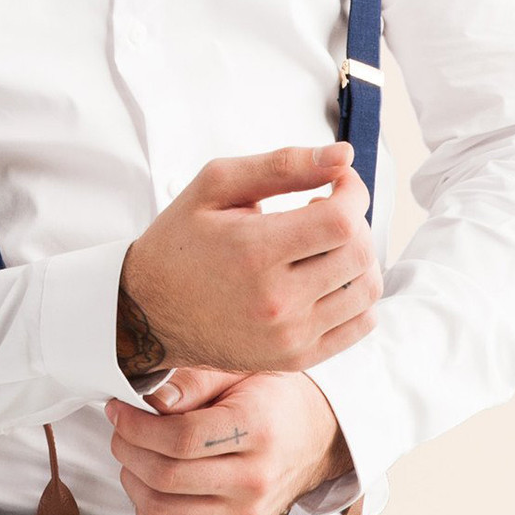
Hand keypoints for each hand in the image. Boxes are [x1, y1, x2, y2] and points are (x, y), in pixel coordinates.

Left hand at [103, 367, 353, 514]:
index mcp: (257, 431)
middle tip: (121, 429)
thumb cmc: (271, 399)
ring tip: (133, 454)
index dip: (136, 425)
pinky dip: (146, 514)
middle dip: (127, 448)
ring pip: (161, 511)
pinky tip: (148, 485)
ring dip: (131, 480)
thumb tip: (149, 400)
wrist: (314, 439)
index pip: (180, 439)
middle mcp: (254, 480)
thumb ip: (193, 381)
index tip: (119, 409)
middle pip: (165, 476)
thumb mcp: (239, 371)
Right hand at [117, 144, 382, 379]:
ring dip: (357, 256)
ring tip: (323, 245)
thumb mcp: (215, 187)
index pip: (342, 220)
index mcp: (253, 251)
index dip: (352, 192)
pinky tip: (326, 277)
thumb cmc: (179, 242)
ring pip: (366, 288)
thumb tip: (344, 156)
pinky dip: (355, 294)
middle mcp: (275, 300)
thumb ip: (282, 165)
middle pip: (359, 252)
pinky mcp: (295, 358)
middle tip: (323, 210)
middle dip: (353, 220)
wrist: (148, 312)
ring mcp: (288, 335)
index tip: (337, 183)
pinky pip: (359, 324)